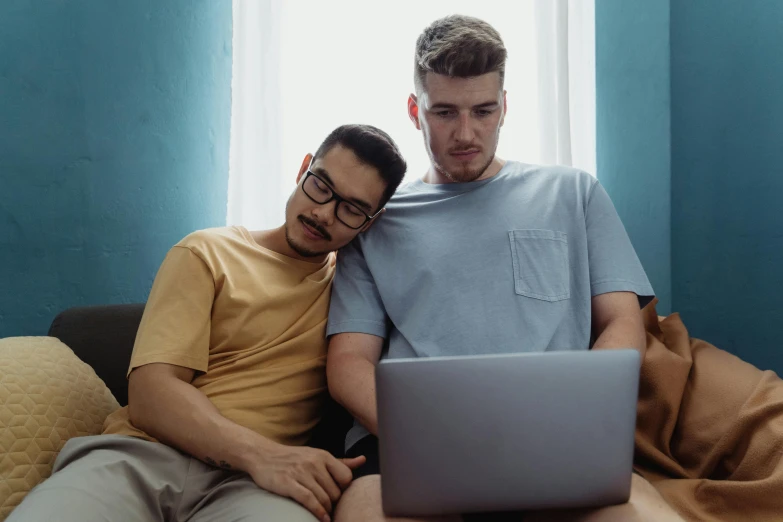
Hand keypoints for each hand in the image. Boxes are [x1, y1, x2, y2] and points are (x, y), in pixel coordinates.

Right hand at [244, 442, 365, 521]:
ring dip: (326, 510)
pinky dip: (318, 512)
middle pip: (335, 491)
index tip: (338, 495)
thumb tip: (362, 460)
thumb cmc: (293, 458)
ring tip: (326, 515)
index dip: (344, 489)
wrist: (263, 455)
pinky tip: (322, 519)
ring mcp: (301, 473)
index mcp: (323, 455)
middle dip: (334, 502)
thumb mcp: (317, 456)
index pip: (346, 477)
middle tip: (330, 507)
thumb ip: (340, 462)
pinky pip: (309, 500)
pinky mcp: (288, 483)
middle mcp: (314, 462)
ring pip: (323, 498)